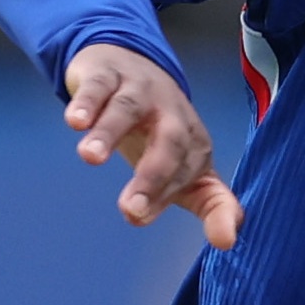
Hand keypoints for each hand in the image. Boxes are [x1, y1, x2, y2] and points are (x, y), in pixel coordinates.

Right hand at [64, 41, 241, 248]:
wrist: (131, 63)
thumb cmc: (159, 130)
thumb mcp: (186, 167)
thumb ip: (211, 204)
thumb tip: (229, 241)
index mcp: (193, 142)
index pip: (189, 173)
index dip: (171, 198)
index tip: (150, 222)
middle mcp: (171, 114)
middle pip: (169, 142)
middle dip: (151, 176)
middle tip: (130, 209)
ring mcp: (141, 90)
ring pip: (128, 109)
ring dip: (109, 132)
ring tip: (90, 157)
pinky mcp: (108, 74)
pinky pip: (99, 87)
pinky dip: (87, 102)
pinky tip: (75, 122)